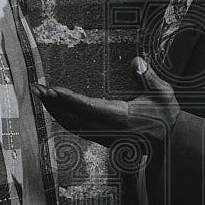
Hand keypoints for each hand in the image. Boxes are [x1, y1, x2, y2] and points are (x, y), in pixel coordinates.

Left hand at [31, 56, 179, 146]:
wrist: (168, 143)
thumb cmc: (166, 116)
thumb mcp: (164, 95)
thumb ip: (150, 78)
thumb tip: (136, 61)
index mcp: (120, 117)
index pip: (89, 107)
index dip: (69, 99)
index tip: (53, 90)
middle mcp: (107, 128)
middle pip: (72, 116)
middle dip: (52, 102)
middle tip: (36, 87)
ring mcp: (102, 134)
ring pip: (72, 123)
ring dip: (53, 109)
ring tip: (40, 94)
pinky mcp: (101, 136)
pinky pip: (76, 127)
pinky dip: (62, 116)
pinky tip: (54, 107)